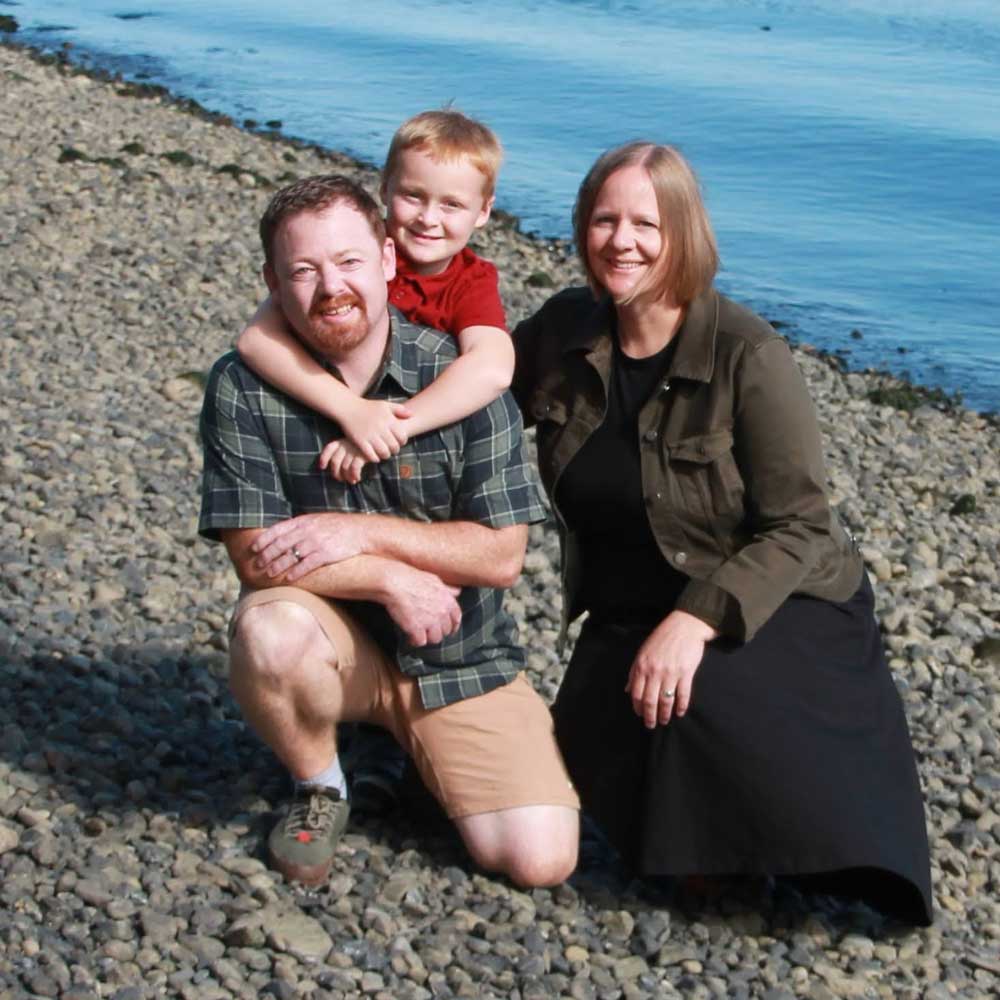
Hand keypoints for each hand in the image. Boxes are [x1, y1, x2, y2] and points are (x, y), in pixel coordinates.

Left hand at [250, 513, 365, 580]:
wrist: (360, 531)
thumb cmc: (337, 527)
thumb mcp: (317, 520)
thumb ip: (300, 527)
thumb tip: (283, 534)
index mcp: (303, 521)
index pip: (277, 530)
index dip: (263, 540)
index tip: (253, 548)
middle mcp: (307, 531)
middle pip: (281, 544)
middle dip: (266, 555)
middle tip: (257, 564)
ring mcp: (316, 543)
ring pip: (290, 556)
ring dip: (277, 566)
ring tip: (269, 574)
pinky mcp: (325, 554)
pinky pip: (306, 565)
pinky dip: (296, 572)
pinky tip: (289, 578)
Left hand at [319, 438, 367, 484]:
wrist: (384, 439)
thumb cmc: (369, 444)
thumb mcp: (356, 443)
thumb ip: (346, 451)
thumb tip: (337, 467)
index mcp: (344, 440)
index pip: (329, 448)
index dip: (324, 458)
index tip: (322, 467)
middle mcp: (347, 444)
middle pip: (335, 461)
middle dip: (336, 473)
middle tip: (341, 480)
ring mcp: (354, 450)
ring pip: (344, 467)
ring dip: (346, 478)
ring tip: (351, 481)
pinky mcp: (363, 455)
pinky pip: (354, 468)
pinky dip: (354, 476)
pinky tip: (357, 479)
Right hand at [339, 397, 411, 462]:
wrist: (348, 408)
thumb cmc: (368, 407)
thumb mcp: (384, 405)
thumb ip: (399, 409)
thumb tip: (411, 415)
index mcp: (388, 419)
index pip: (402, 437)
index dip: (402, 442)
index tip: (398, 442)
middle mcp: (380, 428)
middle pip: (394, 446)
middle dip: (394, 450)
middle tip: (391, 450)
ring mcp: (370, 435)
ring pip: (384, 453)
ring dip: (385, 455)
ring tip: (384, 453)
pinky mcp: (360, 441)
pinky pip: (371, 455)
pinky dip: (375, 458)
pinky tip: (375, 456)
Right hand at [382, 563, 461, 646]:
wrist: (394, 583)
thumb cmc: (411, 578)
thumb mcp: (434, 580)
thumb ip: (447, 589)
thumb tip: (457, 592)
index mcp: (447, 600)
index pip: (457, 618)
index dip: (453, 625)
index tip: (449, 629)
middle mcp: (441, 612)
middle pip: (445, 630)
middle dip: (438, 631)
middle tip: (428, 629)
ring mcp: (430, 622)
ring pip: (435, 639)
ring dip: (427, 637)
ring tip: (420, 634)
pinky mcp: (417, 629)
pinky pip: (420, 642)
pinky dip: (415, 641)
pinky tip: (410, 638)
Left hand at [625, 610, 717, 727]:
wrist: (684, 626)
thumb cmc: (662, 638)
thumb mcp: (643, 652)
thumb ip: (634, 671)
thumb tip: (626, 689)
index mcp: (642, 666)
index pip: (636, 692)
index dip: (637, 707)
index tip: (640, 715)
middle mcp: (654, 671)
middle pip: (650, 700)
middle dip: (649, 716)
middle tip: (651, 725)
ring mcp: (670, 673)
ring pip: (665, 700)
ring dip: (664, 714)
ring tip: (665, 720)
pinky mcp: (686, 673)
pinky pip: (683, 694)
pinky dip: (681, 706)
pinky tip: (680, 712)